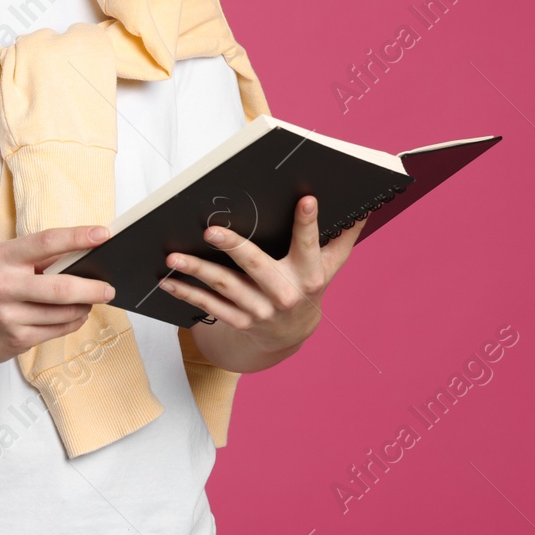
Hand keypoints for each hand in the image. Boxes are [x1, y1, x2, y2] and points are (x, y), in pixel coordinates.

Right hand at [0, 225, 115, 366]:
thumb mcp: (1, 263)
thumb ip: (36, 259)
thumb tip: (84, 254)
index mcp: (2, 257)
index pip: (47, 241)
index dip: (79, 237)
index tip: (104, 234)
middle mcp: (3, 285)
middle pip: (62, 287)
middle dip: (93, 288)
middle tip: (109, 288)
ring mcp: (8, 315)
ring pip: (64, 312)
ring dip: (84, 308)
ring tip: (90, 302)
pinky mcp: (15, 339)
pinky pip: (57, 330)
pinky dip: (73, 322)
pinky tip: (75, 316)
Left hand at [158, 194, 363, 358]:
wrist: (292, 335)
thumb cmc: (309, 286)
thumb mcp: (331, 265)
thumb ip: (344, 236)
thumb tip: (366, 204)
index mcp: (309, 273)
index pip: (309, 244)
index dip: (308, 223)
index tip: (306, 199)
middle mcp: (285, 292)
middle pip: (256, 265)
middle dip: (233, 247)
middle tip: (211, 229)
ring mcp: (260, 309)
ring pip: (226, 286)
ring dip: (197, 271)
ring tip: (173, 257)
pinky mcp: (240, 321)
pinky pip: (210, 305)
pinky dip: (187, 292)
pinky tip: (167, 279)